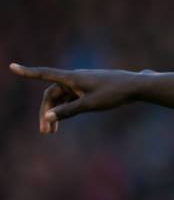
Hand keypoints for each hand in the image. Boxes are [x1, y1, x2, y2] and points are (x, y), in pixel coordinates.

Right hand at [9, 63, 139, 133]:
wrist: (135, 86)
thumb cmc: (114, 93)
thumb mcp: (90, 105)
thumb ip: (68, 111)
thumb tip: (46, 117)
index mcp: (73, 78)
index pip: (45, 74)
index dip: (28, 72)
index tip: (12, 66)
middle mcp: (75, 78)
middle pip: (52, 94)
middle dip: (46, 112)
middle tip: (45, 132)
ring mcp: (83, 83)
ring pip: (62, 98)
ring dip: (56, 113)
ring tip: (52, 132)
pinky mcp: (90, 88)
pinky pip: (72, 98)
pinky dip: (66, 109)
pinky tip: (63, 122)